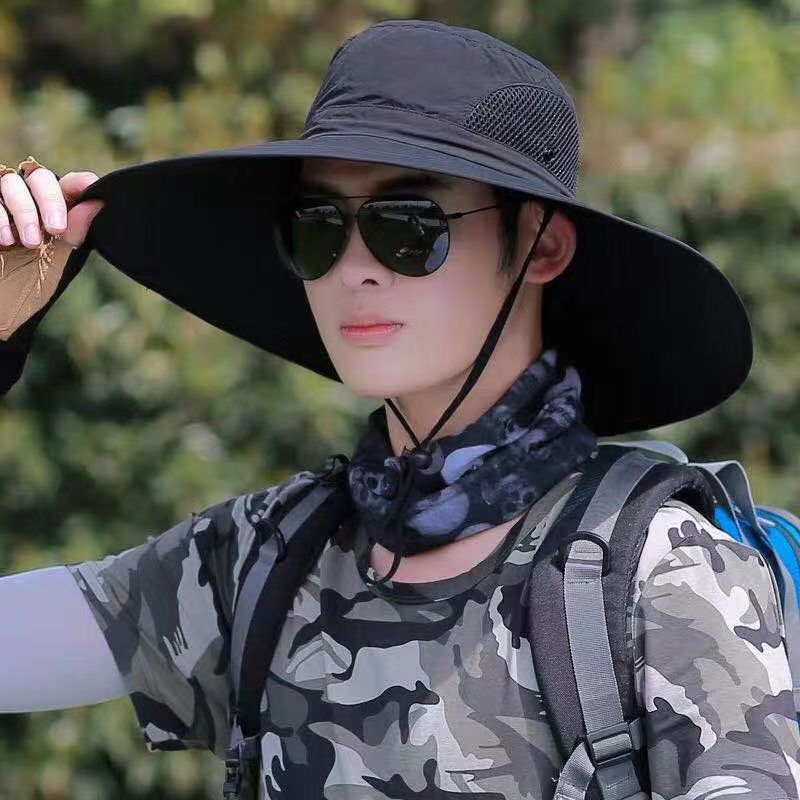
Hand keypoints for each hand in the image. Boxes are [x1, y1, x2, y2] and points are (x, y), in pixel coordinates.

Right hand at [0, 160, 103, 340]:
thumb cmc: (25, 288)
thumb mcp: (54, 262)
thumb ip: (72, 234)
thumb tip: (96, 204)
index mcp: (51, 212)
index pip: (68, 186)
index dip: (79, 182)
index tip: (88, 188)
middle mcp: (26, 202)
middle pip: (39, 177)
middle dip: (50, 200)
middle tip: (56, 229)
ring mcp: (0, 204)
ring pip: (12, 182)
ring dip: (25, 211)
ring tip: (29, 242)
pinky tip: (5, 240)